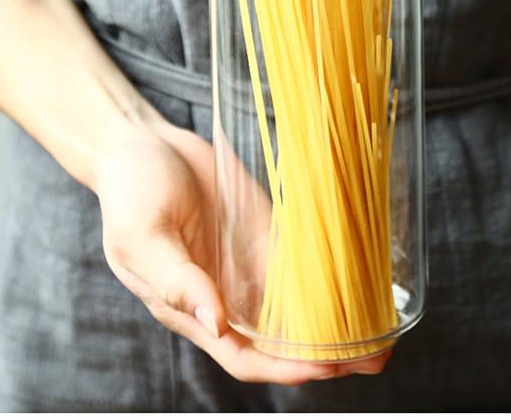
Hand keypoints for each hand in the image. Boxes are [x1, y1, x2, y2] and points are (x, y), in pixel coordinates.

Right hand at [95, 118, 391, 383]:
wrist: (141, 142)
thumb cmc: (129, 192)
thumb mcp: (142, 235)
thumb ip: (175, 279)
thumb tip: (213, 322)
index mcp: (191, 308)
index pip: (244, 356)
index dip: (284, 368)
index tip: (325, 366)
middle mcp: (225, 294)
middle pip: (280, 341)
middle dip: (324, 352)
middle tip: (373, 353)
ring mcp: (246, 263)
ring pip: (297, 305)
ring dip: (335, 318)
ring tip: (380, 323)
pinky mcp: (262, 231)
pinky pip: (298, 260)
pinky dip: (327, 271)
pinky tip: (359, 274)